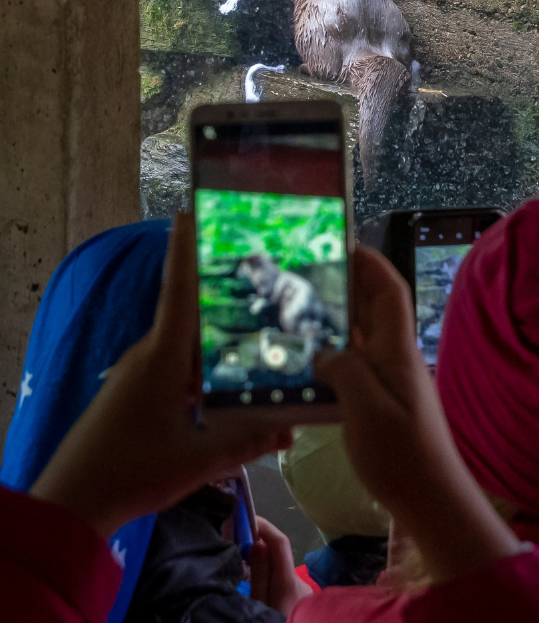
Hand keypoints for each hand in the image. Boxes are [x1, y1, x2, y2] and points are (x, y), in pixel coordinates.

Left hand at [31, 214, 292, 538]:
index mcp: (164, 357)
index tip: (193, 208)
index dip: (187, 248)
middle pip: (192, 310)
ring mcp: (140, 372)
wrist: (71, 503)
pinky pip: (178, 361)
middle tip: (264, 269)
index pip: (180, 289)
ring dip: (218, 329)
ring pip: (187, 339)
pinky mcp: (137, 390)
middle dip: (223, 287)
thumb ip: (248, 439)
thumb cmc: (132, 472)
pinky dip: (204, 357)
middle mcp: (150, 354)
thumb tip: (293, 426)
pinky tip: (228, 372)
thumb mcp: (199, 459)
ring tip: (260, 322)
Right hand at [250, 516, 312, 614]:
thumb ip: (259, 577)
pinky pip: (284, 583)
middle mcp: (300, 581)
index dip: (265, 527)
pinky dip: (271, 579)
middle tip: (237, 547)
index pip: (280, 542)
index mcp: (289, 583)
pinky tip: (259, 587)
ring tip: (243, 569)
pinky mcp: (303, 600)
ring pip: (280, 570)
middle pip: (279, 556)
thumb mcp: (258, 605)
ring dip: (264, 565)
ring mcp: (303, 590)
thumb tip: (258, 542)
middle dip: (260, 546)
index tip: (246, 521)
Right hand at [314, 246, 518, 580]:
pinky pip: (357, 363)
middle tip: (308, 271)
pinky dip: (335, 352)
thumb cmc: (401, 453)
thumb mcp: (366, 409)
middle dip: (348, 282)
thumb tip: (325, 351)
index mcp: (397, 350)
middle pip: (375, 307)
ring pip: (364, 334)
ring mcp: (391, 379)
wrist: (430, 497)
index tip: (342, 242)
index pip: (389, 291)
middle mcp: (396, 357)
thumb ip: (344, 370)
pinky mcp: (383, 400)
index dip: (370, 262)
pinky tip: (309, 359)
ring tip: (299, 309)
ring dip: (338, 317)